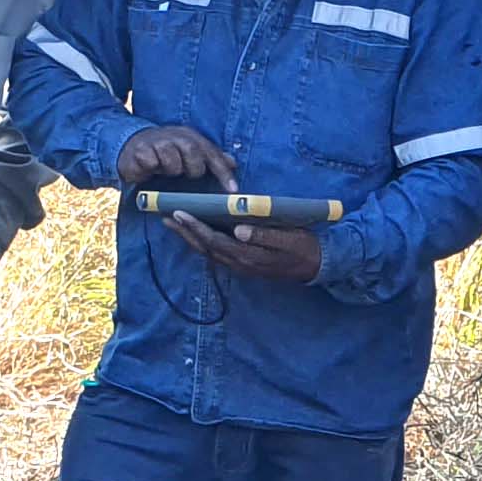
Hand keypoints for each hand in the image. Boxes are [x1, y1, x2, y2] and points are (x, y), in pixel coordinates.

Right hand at [116, 124, 238, 190]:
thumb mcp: (188, 154)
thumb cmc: (166, 153)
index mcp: (190, 137)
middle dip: (193, 168)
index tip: (232, 190)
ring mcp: (157, 141)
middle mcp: (175, 136)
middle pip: (193, 151)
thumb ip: (210, 158)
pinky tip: (149, 167)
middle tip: (186, 174)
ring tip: (164, 169)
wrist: (132, 146)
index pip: (212, 153)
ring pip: (172, 161)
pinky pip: (152, 162)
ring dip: (170, 169)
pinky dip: (152, 168)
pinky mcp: (141, 150)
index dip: (223, 172)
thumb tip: (233, 162)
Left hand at [166, 208, 321, 284]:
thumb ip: (264, 235)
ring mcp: (240, 266)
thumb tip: (239, 230)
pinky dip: (202, 242)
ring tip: (174, 223)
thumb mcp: (288, 238)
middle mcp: (239, 263)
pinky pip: (216, 253)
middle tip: (165, 216)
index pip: (214, 240)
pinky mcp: (243, 264)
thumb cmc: (303, 247)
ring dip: (189, 237)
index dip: (195, 227)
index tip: (179, 213)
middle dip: (184, 232)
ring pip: (208, 251)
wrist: (315, 267)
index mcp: (248, 256)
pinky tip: (195, 233)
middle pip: (205, 247)